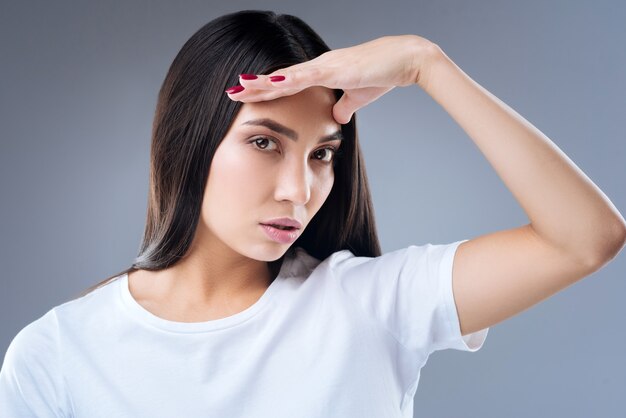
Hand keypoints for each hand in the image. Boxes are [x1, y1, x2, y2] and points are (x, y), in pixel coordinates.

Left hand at [225, 35, 440, 123]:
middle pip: (280, 78)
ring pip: (286, 76)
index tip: (245, 96)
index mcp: (321, 73)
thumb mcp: (358, 97)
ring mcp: (324, 66)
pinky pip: (306, 75)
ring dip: (263, 83)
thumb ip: (344, 106)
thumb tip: (335, 117)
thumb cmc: (383, 75)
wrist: (405, 60)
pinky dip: (287, 80)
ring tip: (240, 87)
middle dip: (255, 87)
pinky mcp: (334, 68)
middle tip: (231, 92)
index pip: (287, 83)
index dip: (266, 90)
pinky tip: (271, 82)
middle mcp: (317, 67)